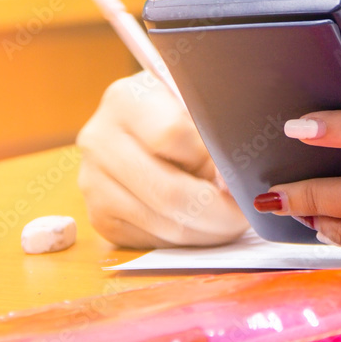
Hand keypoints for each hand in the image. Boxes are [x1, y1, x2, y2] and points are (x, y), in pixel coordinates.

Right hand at [77, 72, 247, 247]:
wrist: (141, 123)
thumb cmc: (180, 109)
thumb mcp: (197, 101)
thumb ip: (216, 129)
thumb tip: (234, 183)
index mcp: (126, 99)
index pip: (173, 135)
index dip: (212, 158)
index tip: (238, 169)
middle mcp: (100, 139)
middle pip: (168, 191)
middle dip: (219, 211)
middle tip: (247, 212)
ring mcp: (93, 181)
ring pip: (164, 224)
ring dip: (208, 232)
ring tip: (232, 219)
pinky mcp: (99, 217)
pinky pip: (152, 242)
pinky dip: (186, 240)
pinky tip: (202, 225)